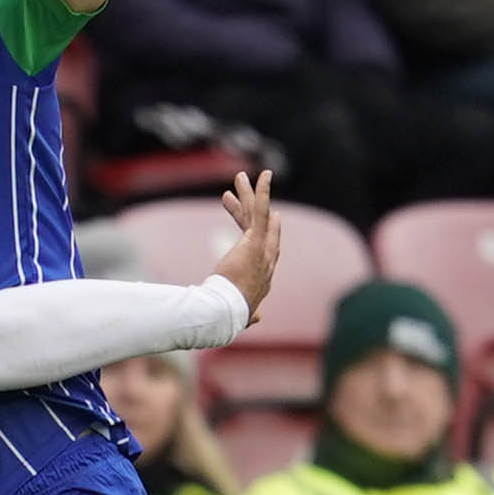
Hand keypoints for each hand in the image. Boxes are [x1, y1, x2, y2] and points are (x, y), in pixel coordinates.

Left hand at [211, 169, 280, 325]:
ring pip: (258, 214)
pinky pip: (259, 210)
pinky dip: (262, 192)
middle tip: (247, 193)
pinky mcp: (254, 240)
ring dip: (251, 194)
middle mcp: (268, 260)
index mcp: (264, 276)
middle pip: (262, 227)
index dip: (266, 234)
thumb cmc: (230, 316)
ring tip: (241, 176)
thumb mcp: (244, 315)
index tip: (267, 220)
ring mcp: (263, 249)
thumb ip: (251, 315)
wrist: (225, 313)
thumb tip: (256, 318)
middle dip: (255, 209)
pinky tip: (262, 176)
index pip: (265, 250)